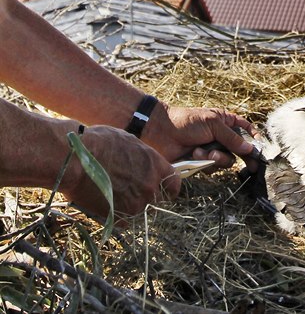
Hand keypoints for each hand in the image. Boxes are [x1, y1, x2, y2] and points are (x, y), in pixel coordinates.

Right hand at [60, 125, 180, 222]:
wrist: (73, 159)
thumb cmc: (97, 143)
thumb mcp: (128, 141)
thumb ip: (142, 156)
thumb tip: (144, 162)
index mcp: (156, 166)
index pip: (174, 183)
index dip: (168, 187)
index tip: (163, 189)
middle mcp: (151, 186)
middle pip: (158, 199)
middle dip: (148, 197)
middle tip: (131, 193)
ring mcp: (137, 203)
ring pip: (141, 210)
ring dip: (131, 206)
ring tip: (113, 196)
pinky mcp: (120, 217)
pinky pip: (124, 220)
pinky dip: (116, 215)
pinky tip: (105, 204)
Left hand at [144, 104, 261, 172]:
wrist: (160, 132)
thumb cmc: (185, 122)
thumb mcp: (212, 125)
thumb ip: (232, 137)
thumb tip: (249, 149)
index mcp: (225, 122)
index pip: (246, 130)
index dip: (254, 138)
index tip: (260, 148)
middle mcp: (221, 136)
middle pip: (240, 149)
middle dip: (242, 157)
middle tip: (251, 167)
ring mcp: (212, 149)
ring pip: (227, 161)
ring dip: (217, 158)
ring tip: (204, 152)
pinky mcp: (202, 162)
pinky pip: (213, 168)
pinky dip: (205, 163)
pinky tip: (195, 155)